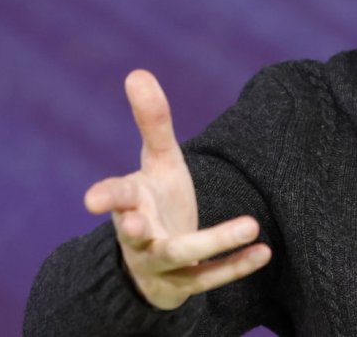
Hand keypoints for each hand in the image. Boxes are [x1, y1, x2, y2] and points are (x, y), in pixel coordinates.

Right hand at [83, 70, 270, 309]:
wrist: (154, 263)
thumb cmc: (155, 201)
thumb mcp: (158, 162)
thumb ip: (153, 122)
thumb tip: (137, 72)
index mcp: (131, 203)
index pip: (116, 197)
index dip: (106, 197)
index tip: (92, 199)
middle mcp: (139, 236)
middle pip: (135, 234)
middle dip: (134, 230)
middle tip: (132, 224)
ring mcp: (161, 264)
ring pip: (181, 256)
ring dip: (214, 241)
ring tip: (251, 225)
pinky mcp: (184, 283)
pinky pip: (210, 278)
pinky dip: (236, 266)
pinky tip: (264, 252)